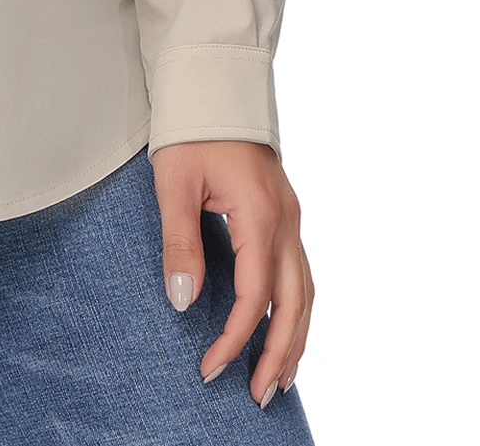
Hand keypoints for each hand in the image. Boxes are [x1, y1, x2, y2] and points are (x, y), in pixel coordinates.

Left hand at [151, 140, 311, 405]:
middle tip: (258, 395)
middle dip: (279, 353)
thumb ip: (180, 243)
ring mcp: (290, 216)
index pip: (253, 296)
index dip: (234, 338)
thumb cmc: (190, 130)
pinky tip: (284, 327)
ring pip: (306, 291)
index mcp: (259, 214)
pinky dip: (296, 307)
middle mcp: (285, 220)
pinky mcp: (284, 212)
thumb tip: (181, 301)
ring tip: (279, 378)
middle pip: (294, 303)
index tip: (211, 368)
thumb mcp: (174, 183)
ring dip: (296, 336)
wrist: (213, 84)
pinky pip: (301, 271)